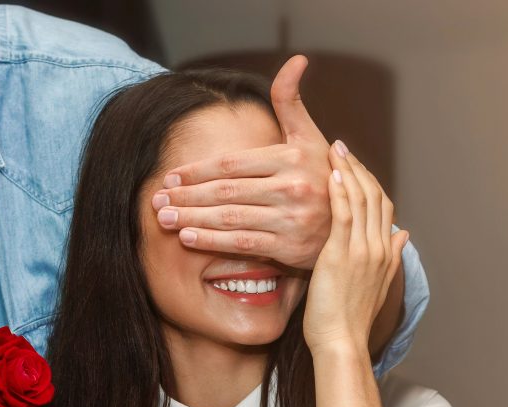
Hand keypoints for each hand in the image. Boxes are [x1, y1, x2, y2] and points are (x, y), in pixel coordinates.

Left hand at [152, 55, 332, 268]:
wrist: (351, 225)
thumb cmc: (323, 177)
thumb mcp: (310, 137)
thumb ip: (291, 102)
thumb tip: (296, 60)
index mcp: (291, 158)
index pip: (232, 163)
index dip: (197, 170)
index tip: (170, 177)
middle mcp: (292, 186)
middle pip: (225, 190)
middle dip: (186, 196)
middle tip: (157, 199)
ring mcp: (291, 217)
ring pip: (229, 217)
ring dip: (192, 218)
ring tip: (165, 219)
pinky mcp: (289, 246)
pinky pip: (242, 243)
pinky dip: (212, 240)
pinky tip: (188, 237)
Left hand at [302, 141, 407, 355]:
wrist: (342, 342)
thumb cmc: (348, 320)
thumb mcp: (377, 285)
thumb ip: (390, 257)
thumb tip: (404, 234)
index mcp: (386, 253)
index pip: (384, 206)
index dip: (370, 181)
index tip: (355, 164)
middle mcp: (379, 248)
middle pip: (375, 196)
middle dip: (359, 168)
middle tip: (342, 147)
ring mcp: (363, 251)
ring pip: (361, 200)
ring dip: (348, 171)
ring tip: (335, 149)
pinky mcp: (342, 256)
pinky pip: (344, 215)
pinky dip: (340, 192)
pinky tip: (332, 174)